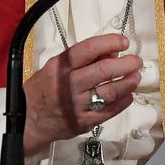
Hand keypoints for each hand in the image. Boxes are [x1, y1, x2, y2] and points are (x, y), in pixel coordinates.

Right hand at [23, 33, 141, 153]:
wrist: (27, 119)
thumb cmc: (43, 89)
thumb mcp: (56, 67)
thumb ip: (83, 60)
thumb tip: (113, 52)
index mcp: (61, 67)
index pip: (88, 49)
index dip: (110, 43)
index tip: (124, 42)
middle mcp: (69, 84)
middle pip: (103, 71)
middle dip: (126, 64)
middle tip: (136, 61)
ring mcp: (77, 105)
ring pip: (110, 92)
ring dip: (127, 83)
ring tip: (136, 77)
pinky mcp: (83, 122)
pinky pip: (109, 111)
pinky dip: (123, 102)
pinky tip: (128, 95)